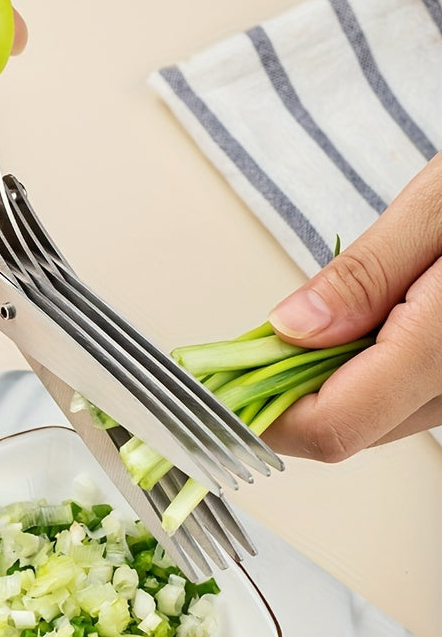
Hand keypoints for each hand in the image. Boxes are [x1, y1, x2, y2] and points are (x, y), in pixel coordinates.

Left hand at [263, 151, 441, 460]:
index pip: (334, 424)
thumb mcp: (438, 208)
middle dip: (281, 397)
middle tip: (240, 353)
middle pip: (346, 428)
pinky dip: (355, 374)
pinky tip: (345, 333)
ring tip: (295, 333)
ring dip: (316, 386)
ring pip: (371, 417)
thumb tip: (289, 328)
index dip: (262, 415)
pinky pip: (399, 398)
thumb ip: (365, 276)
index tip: (217, 386)